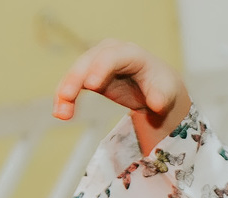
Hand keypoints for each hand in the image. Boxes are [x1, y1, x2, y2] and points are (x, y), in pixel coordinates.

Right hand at [54, 39, 191, 154]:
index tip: (91, 85)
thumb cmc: (162, 87)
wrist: (155, 87)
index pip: (113, 57)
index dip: (101, 68)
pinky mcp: (89, 74)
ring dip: (64, 92)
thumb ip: (161, 97)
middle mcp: (111, 52)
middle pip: (88, 61)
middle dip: (75, 78)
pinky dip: (64, 98)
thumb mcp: (167, 92)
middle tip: (66, 97)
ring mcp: (97, 61)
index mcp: (132, 54)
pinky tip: (59, 113)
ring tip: (60, 114)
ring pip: (76, 72)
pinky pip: (73, 83)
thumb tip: (156, 104)